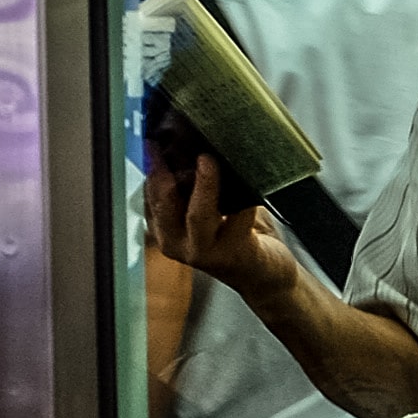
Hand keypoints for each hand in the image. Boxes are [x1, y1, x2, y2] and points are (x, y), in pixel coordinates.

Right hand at [150, 143, 296, 295]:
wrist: (266, 276)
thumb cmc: (239, 238)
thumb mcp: (212, 211)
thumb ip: (198, 188)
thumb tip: (195, 148)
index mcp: (167, 229)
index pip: (151, 194)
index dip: (152, 166)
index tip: (154, 141)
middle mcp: (177, 243)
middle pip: (165, 203)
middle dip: (166, 171)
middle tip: (172, 143)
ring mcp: (202, 251)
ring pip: (198, 214)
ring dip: (204, 184)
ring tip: (207, 159)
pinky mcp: (232, 253)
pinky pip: (238, 218)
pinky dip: (244, 198)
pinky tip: (249, 180)